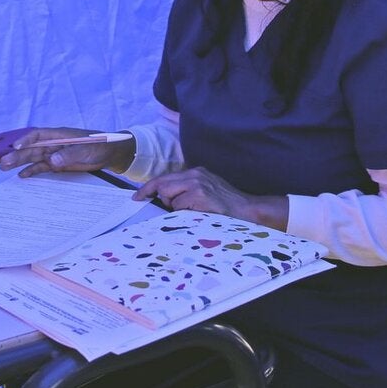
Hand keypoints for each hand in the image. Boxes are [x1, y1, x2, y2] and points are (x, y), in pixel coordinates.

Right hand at [0, 127, 134, 177]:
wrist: (110, 153)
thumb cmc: (100, 145)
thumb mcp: (86, 149)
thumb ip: (70, 154)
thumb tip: (52, 160)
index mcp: (59, 134)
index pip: (38, 135)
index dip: (26, 141)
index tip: (16, 147)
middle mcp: (54, 143)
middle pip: (32, 148)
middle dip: (17, 155)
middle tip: (3, 162)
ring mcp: (55, 153)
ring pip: (33, 158)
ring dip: (20, 163)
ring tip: (4, 167)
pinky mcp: (58, 164)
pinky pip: (41, 167)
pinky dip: (32, 171)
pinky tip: (21, 176)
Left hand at [134, 167, 286, 229]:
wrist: (248, 211)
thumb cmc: (226, 206)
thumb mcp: (206, 191)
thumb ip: (187, 190)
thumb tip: (164, 199)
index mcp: (196, 172)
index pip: (165, 178)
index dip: (149, 188)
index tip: (137, 197)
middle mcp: (195, 175)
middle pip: (162, 184)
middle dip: (157, 198)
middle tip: (160, 209)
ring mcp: (197, 184)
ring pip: (168, 195)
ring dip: (174, 208)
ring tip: (192, 212)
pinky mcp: (199, 196)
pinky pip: (178, 206)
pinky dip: (183, 213)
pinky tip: (197, 215)